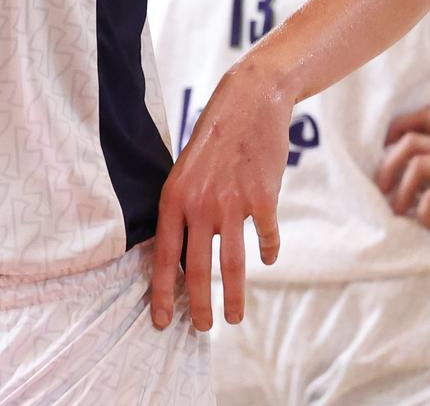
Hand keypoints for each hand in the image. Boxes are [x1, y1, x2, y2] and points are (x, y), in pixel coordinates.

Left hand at [150, 60, 291, 331]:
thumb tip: (184, 255)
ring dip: (232, 297)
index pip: (163, 256)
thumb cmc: (214, 138)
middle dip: (199, 306)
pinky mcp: (263, 199)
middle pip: (198, 270)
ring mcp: (232, 203)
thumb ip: (184, 209)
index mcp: (174, 198)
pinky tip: (267, 259)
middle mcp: (200, 204)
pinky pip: (265, 239)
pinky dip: (267, 252)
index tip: (161, 321)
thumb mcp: (185, 170)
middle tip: (202, 329)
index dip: (161, 292)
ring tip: (234, 317)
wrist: (249, 101)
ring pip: (231, 265)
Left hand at [375, 108, 429, 243]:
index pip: (426, 116)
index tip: (385, 149)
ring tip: (400, 210)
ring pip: (418, 163)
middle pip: (412, 138)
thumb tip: (421, 171)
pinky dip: (423, 211)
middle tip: (383, 188)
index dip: (398, 127)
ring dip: (401, 188)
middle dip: (388, 163)